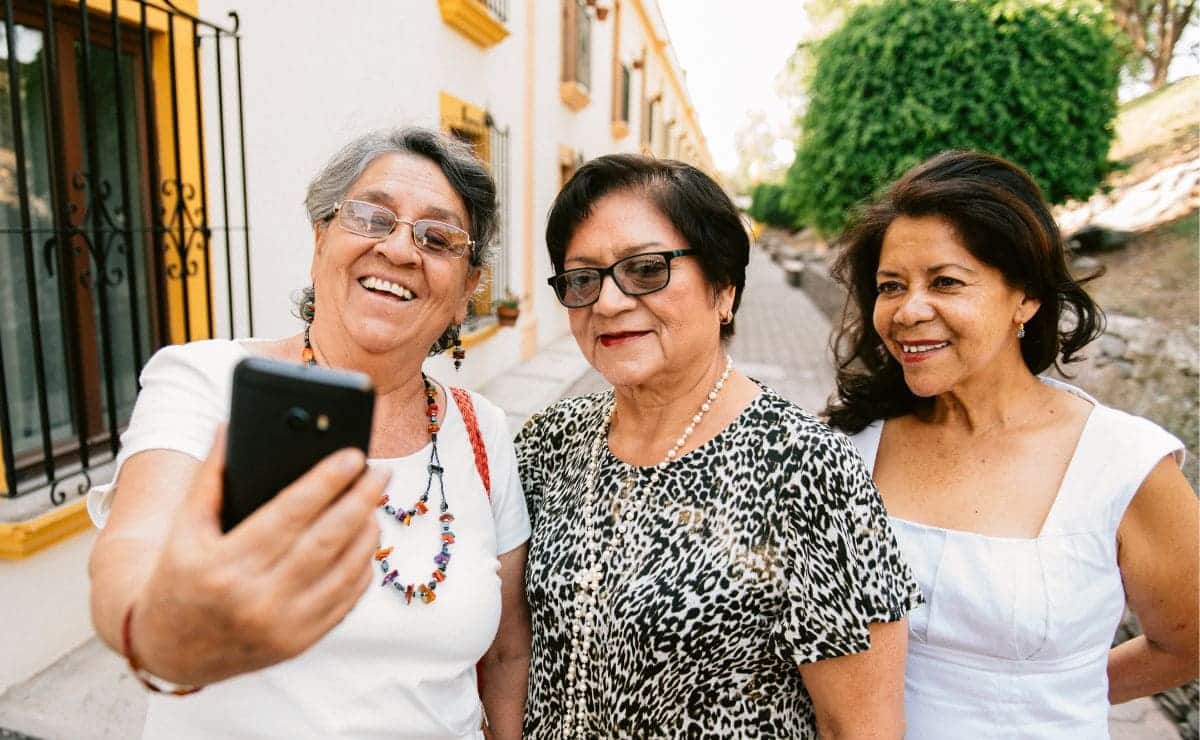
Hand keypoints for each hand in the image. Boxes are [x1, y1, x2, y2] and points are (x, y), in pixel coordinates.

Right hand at [127, 426, 387, 684]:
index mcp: (224, 567)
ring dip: (368, 530)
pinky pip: (348, 598)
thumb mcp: (183, 529)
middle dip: (361, 499)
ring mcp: (284, 626)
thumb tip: (230, 425)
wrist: (171, 650)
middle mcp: (257, 600)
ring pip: (346, 569)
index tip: (353, 454)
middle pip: (327, 539)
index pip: (288, 513)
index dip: (325, 481)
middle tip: (381, 470)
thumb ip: (208, 476)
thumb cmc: (180, 577)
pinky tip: (365, 539)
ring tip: (374, 501)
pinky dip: (362, 564)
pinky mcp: (302, 642)